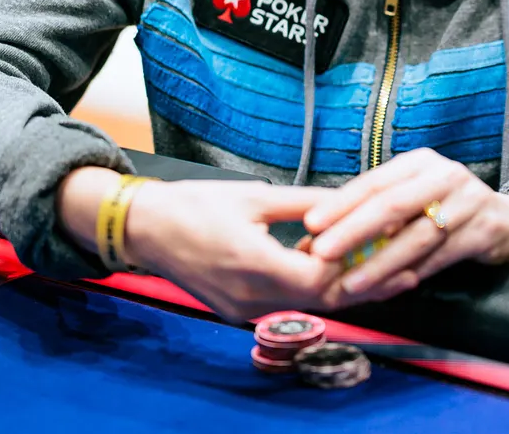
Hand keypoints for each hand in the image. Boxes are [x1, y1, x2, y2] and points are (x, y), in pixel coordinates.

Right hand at [117, 178, 342, 323]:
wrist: (145, 229)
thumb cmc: (196, 206)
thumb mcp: (255, 196)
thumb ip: (305, 203)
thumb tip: (347, 200)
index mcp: (253, 265)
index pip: (318, 278)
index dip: (343, 258)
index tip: (356, 232)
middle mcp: (249, 297)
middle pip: (317, 298)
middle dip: (345, 274)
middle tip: (363, 246)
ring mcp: (241, 310)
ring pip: (303, 304)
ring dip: (325, 280)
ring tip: (337, 247)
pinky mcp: (236, 312)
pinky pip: (282, 304)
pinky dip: (301, 286)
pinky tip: (304, 258)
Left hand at [302, 147, 508, 303]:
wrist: (507, 223)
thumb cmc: (446, 211)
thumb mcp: (414, 200)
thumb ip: (372, 215)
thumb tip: (313, 241)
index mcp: (420, 163)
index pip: (375, 181)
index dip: (341, 203)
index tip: (310, 223)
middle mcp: (445, 174)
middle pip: (392, 204)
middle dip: (353, 231)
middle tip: (322, 253)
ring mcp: (468, 200)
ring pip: (416, 236)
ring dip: (380, 263)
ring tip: (351, 283)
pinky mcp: (485, 228)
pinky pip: (441, 256)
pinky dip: (413, 273)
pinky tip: (391, 287)